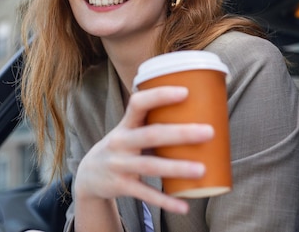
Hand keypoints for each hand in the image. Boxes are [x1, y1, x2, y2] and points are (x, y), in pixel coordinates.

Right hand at [74, 86, 213, 213]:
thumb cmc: (121, 147)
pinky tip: (184, 205)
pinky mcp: (121, 186)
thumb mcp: (129, 131)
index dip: (160, 96)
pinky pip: (145, 194)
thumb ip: (153, 123)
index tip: (185, 92)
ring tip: (202, 169)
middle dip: (180, 133)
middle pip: (151, 135)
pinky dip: (165, 201)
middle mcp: (120, 142)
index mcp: (125, 124)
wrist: (89, 175)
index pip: (138, 103)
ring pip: (150, 166)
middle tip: (209, 131)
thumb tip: (198, 112)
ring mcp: (120, 165)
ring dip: (177, 167)